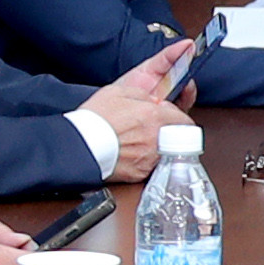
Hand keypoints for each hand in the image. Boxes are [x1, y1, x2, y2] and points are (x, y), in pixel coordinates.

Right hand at [89, 40, 196, 180]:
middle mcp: (157, 138)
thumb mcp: (121, 91)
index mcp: (155, 115)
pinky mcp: (141, 173)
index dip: (179, 116)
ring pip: (168, 152)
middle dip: (174, 131)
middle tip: (163, 128)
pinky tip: (136, 153)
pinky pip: (153, 165)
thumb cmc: (95, 119)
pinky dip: (149, 159)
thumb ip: (144, 94)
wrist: (79, 144)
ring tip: (145, 140)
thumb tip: (155, 99)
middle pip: (180, 137)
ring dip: (162, 145)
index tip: (174, 115)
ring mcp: (150, 157)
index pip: (184, 118)